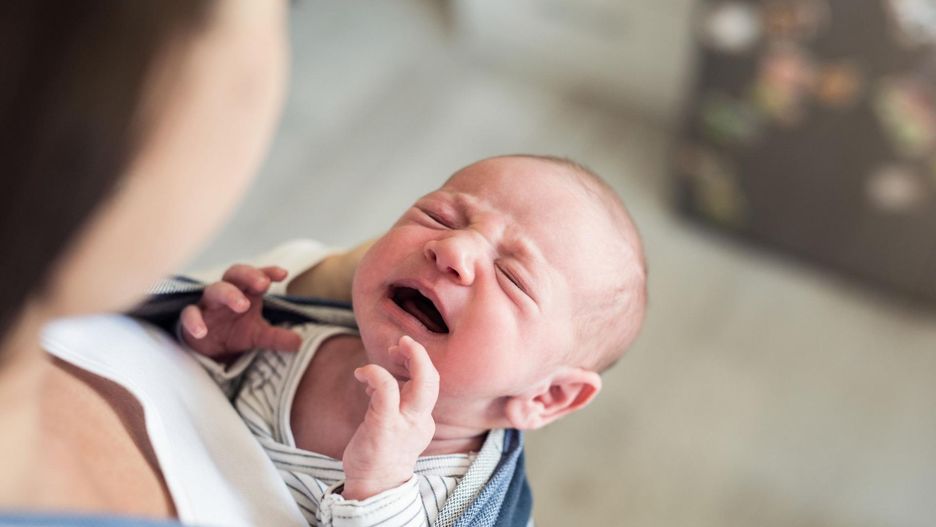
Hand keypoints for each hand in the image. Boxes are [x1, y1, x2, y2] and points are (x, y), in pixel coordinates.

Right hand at [181, 264, 301, 356]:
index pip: (257, 276)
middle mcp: (227, 293)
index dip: (268, 271)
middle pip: (235, 274)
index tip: (283, 274)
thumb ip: (277, 337)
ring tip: (243, 305)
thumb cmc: (234, 332)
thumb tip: (299, 343)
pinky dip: (194, 321)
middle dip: (249, 275)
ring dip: (228, 294)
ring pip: (214, 290)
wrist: (208, 349)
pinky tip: (202, 331)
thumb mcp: (258, 336)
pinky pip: (189, 314)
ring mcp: (208, 305)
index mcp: (245, 292)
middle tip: (263, 284)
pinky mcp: (191, 319)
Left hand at [341, 336, 438, 499]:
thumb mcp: (393, 425)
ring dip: (409, 357)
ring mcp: (405, 423)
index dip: (416, 363)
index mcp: (422, 419)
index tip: (398, 354)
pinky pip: (387, 389)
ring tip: (389, 351)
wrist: (373, 487)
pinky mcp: (385, 426)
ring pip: (421, 383)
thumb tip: (378, 378)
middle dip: (421, 354)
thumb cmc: (379, 454)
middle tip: (405, 341)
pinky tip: (361, 373)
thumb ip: (392, 401)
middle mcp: (420, 420)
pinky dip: (376, 372)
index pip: (429, 383)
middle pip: (433, 380)